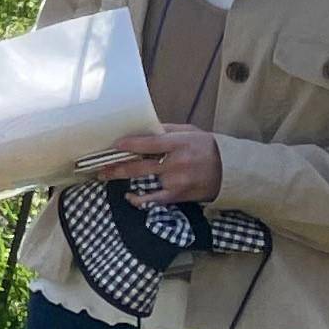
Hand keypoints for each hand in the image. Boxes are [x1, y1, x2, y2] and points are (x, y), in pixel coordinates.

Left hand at [97, 125, 222, 205]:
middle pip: (140, 165)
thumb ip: (166, 130)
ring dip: (122, 178)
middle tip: (99, 165)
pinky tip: (129, 195)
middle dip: (116, 165)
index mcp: (179, 143)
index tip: (114, 145)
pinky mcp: (178, 196)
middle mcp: (176, 163)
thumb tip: (142, 129)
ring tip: (105, 175)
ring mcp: (176, 181)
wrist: (230, 170)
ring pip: (143, 181)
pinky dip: (139, 199)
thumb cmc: (207, 147)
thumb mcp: (189, 131)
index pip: (148, 144)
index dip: (128, 145)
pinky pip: (153, 200)